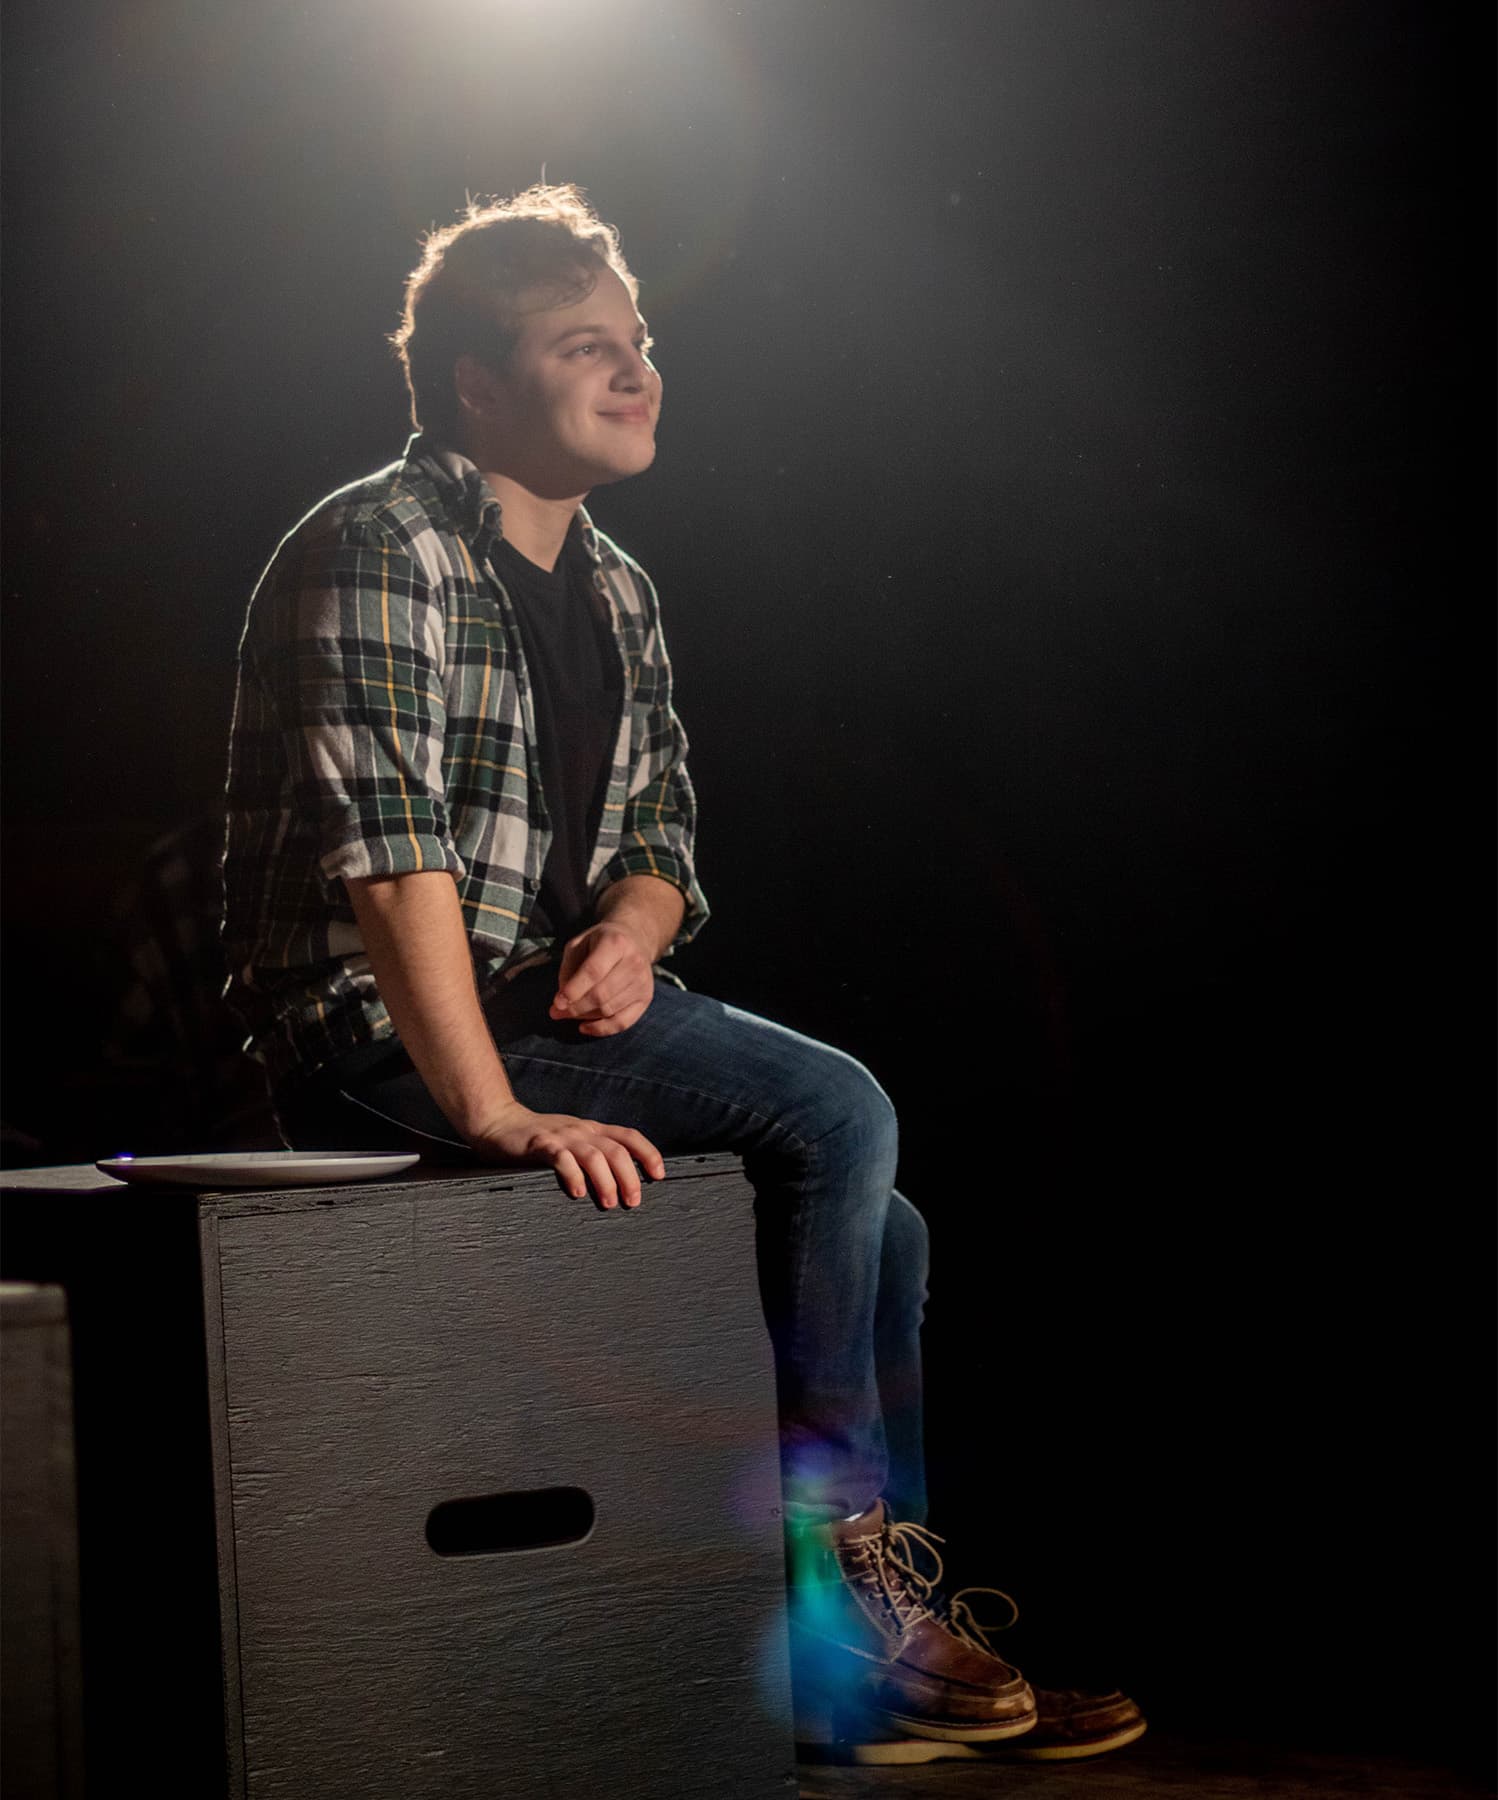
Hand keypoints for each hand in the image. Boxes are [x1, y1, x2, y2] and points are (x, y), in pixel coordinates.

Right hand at [469, 1100, 664, 1208]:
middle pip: (616, 1151)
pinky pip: (562, 1159)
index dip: (648, 1154)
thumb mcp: (572, 1140)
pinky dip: (573, 1175)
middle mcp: (581, 1130)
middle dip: (630, 1177)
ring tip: (609, 1203)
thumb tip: (620, 1182)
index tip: (659, 1175)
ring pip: (594, 1156)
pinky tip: (577, 1192)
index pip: (629, 1137)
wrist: (498, 1122)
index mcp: (592, 1129)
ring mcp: (562, 1137)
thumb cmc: (538, 1139)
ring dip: (606, 1181)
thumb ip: (593, 1153)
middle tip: (633, 1201)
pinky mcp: (540, 1145)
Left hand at [549, 921, 656, 1036]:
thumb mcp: (579, 943)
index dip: (574, 990)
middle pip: (601, 995)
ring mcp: (643, 982)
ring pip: (609, 1010)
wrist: (635, 940)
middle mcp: (634, 962)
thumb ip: (568, 968)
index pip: (593, 971)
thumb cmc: (601, 942)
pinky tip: (584, 1027)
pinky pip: (623, 1022)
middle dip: (575, 1007)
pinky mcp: (646, 997)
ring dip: (584, 1017)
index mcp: (616, 943)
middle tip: (556, 1012)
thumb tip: (562, 1001)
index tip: (557, 1003)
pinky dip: (602, 1029)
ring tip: (567, 1014)